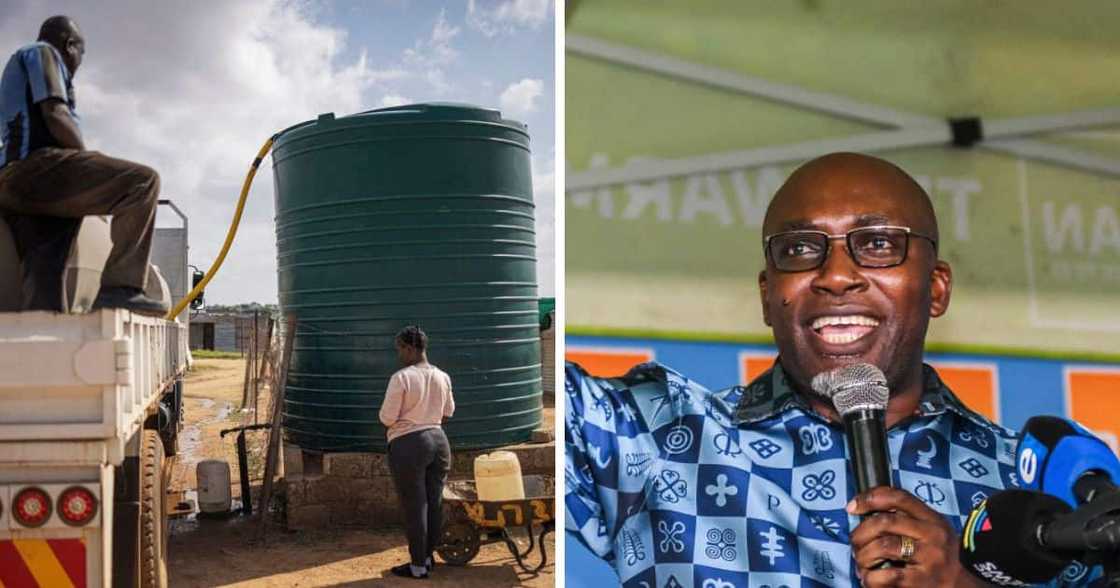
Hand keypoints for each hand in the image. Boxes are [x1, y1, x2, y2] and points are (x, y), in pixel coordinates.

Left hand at [847, 487, 983, 586]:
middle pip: (885, 522)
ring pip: (883, 547)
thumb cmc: (941, 557)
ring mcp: (929, 559)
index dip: (870, 498)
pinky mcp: (922, 582)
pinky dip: (871, 578)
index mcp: (932, 520)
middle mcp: (932, 536)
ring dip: (863, 556)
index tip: (851, 507)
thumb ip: (906, 518)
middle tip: (855, 544)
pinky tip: (869, 579)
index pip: (898, 497)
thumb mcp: (930, 531)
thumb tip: (865, 510)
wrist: (966, 586)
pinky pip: (887, 576)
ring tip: (861, 563)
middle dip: (861, 532)